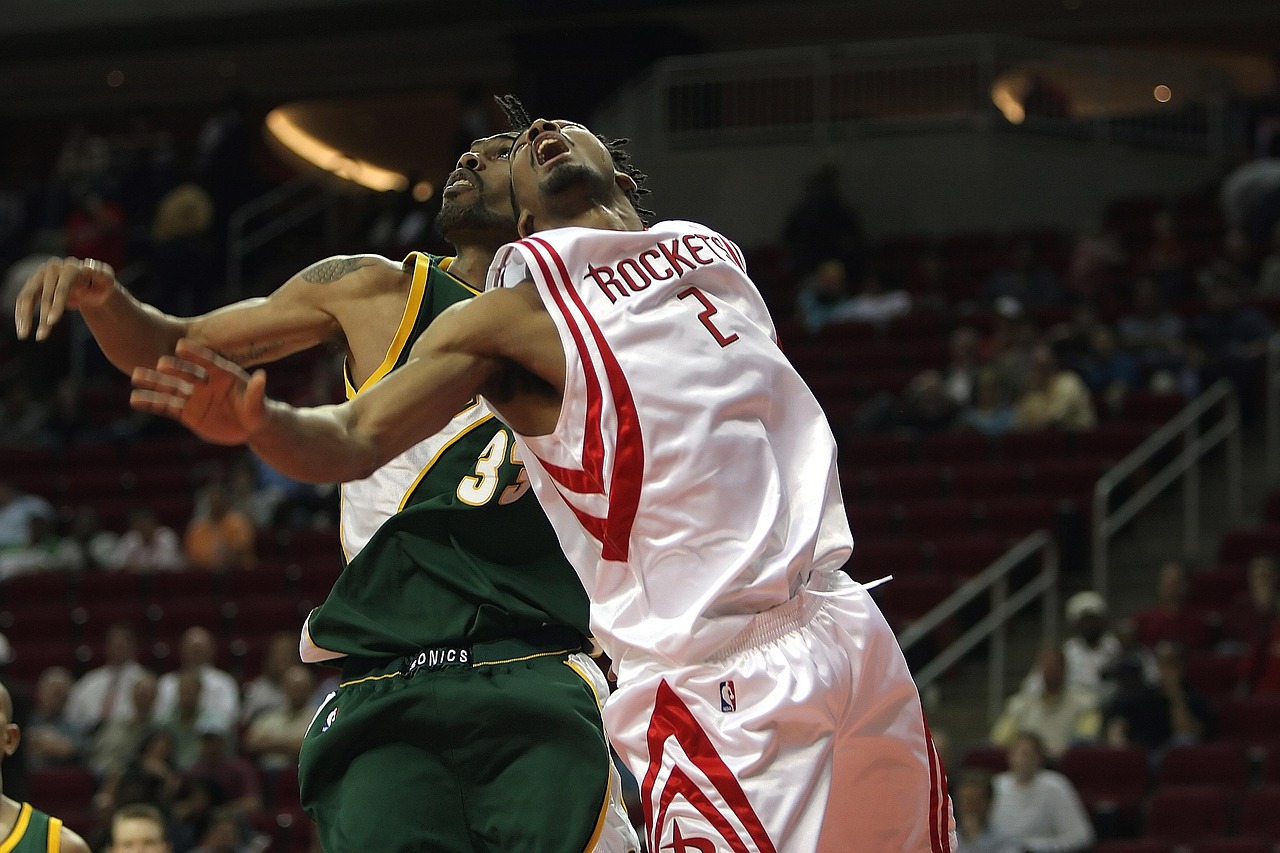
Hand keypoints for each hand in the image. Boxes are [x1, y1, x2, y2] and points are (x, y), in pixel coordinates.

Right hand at [14, 256, 116, 340]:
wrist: (89, 283)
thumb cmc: (101, 283)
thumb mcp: (106, 280)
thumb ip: (102, 274)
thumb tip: (88, 267)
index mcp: (71, 268)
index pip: (61, 289)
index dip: (56, 305)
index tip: (52, 322)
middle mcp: (53, 268)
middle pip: (45, 295)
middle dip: (43, 317)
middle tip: (42, 337)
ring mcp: (41, 275)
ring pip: (28, 296)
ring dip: (25, 316)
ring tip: (23, 335)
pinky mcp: (34, 283)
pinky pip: (23, 299)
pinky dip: (20, 313)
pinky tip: (21, 328)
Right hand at [130, 339, 269, 444]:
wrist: (247, 427)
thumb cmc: (257, 412)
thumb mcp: (259, 406)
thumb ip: (256, 392)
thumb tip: (262, 377)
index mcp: (223, 373)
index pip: (208, 361)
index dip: (195, 354)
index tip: (180, 345)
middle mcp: (204, 381)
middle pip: (186, 372)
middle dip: (174, 369)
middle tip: (160, 363)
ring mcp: (192, 396)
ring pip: (171, 388)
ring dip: (154, 382)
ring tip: (136, 376)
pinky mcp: (185, 412)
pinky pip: (165, 407)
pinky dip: (151, 403)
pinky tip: (134, 399)